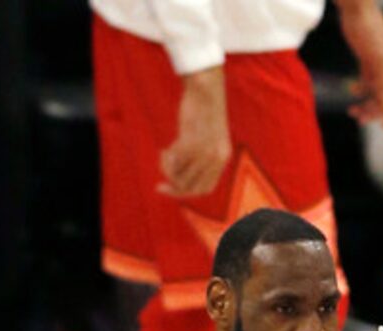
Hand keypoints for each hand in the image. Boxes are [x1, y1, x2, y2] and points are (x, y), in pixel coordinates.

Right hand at [160, 68, 230, 198]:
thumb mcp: (208, 134)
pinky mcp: (191, 142)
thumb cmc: (204, 107)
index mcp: (223, 158)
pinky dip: (166, 161)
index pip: (205, 189)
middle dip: (174, 188)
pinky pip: (174, 163)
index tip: (174, 189)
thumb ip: (202, 153)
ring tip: (164, 156)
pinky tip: (164, 150)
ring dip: (168, 171)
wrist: (206, 86)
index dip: (188, 193)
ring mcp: (204, 152)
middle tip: (160, 186)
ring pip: (181, 177)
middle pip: (191, 187)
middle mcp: (215, 158)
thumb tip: (183, 172)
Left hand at [336, 0, 382, 124]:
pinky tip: (352, 89)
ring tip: (351, 110)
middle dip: (374, 110)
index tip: (382, 125)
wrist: (355, 6)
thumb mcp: (375, 57)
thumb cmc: (367, 28)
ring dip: (366, 103)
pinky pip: (368, 82)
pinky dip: (361, 89)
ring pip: (377, 92)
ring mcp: (382, 65)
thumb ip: (381, 81)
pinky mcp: (370, 60)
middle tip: (358, 118)